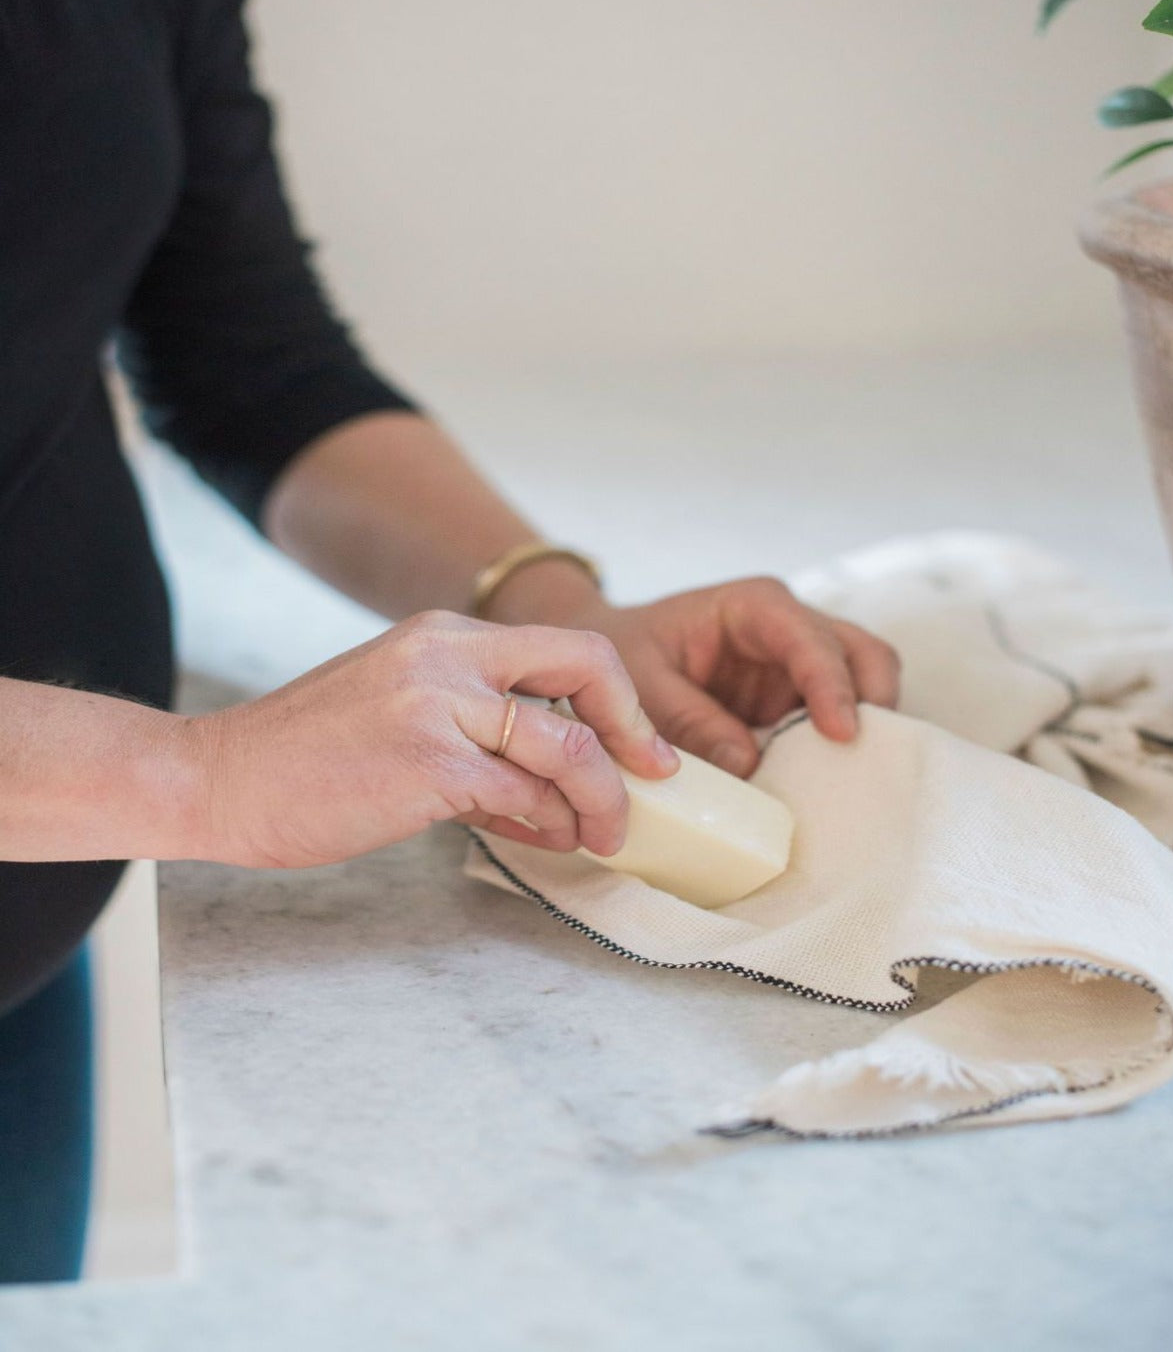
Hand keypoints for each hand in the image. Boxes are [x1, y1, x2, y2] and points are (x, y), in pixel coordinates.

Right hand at [184, 610, 678, 868]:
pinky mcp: (425, 761)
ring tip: (602, 834)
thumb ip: (476, 731)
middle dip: (635, 730)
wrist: (219, 779)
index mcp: (442, 633)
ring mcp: (436, 702)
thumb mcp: (398, 709)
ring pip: (565, 743)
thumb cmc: (307, 758)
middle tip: (652, 780)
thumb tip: (552, 790)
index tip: (643, 747)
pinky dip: (550, 822)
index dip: (619, 697)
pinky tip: (549, 840)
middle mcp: (446, 652)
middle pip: (585, 667)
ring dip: (600, 798)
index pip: (564, 646)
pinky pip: (521, 792)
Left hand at [502, 573, 900, 778]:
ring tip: (855, 778)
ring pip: (865, 686)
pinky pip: (836, 724)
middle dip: (874, 700)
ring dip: (867, 730)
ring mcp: (799, 669)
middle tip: (866, 756)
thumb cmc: (625, 655)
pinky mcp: (795, 705)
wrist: (607, 662)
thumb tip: (748, 765)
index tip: (841, 732)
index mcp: (752, 607)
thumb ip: (688, 720)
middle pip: (862, 652)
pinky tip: (832, 787)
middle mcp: (789, 630)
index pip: (807, 637)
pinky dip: (840, 753)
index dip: (830, 682)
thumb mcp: (640, 683)